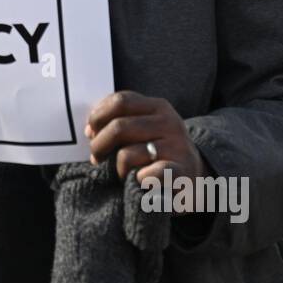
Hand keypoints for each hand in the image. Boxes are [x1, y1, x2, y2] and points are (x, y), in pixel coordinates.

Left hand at [85, 90, 204, 190]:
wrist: (193, 177)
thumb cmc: (158, 151)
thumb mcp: (144, 128)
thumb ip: (119, 120)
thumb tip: (90, 130)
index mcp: (158, 107)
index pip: (120, 101)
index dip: (98, 116)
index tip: (90, 133)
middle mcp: (169, 123)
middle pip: (119, 126)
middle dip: (99, 144)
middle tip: (96, 158)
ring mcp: (177, 147)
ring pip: (127, 154)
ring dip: (117, 168)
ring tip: (121, 174)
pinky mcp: (181, 172)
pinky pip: (149, 174)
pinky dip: (137, 179)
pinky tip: (139, 181)